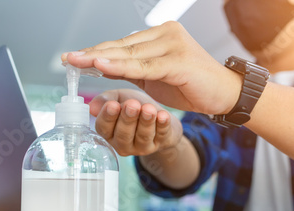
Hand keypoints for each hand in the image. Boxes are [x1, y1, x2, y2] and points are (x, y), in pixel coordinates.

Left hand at [61, 21, 242, 115]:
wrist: (225, 94)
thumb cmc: (193, 85)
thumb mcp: (158, 76)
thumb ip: (135, 69)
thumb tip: (106, 66)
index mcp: (161, 35)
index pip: (123, 43)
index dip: (98, 50)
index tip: (75, 57)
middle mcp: (166, 33)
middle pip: (122, 46)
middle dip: (93, 54)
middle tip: (69, 59)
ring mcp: (173, 44)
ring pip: (130, 55)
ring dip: (102, 59)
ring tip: (78, 61)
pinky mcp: (178, 60)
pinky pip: (144, 66)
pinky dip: (121, 67)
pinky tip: (101, 65)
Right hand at [89, 89, 182, 156]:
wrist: (159, 115)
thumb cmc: (135, 106)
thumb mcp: (119, 98)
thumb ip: (106, 99)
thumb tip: (91, 107)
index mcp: (109, 132)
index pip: (103, 128)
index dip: (107, 117)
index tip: (112, 105)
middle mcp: (123, 144)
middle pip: (123, 135)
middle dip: (127, 119)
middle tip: (131, 105)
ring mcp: (143, 147)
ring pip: (143, 136)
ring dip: (145, 122)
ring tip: (148, 109)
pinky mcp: (162, 144)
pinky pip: (162, 135)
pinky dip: (163, 125)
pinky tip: (163, 115)